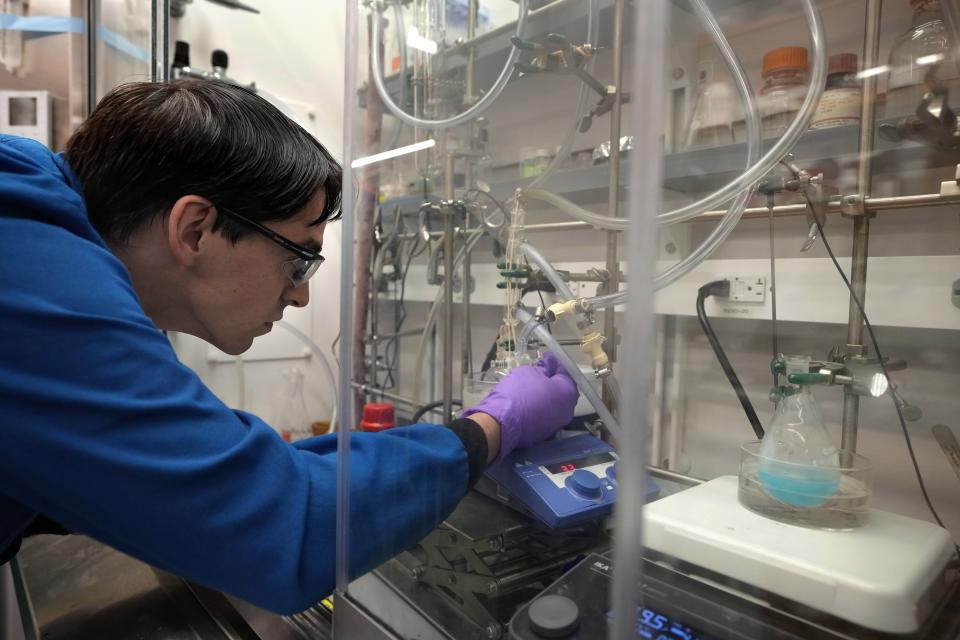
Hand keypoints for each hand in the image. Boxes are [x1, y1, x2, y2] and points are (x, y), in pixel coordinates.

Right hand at [462, 352, 577, 461]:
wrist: (501, 422)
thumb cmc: (518, 392)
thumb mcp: (530, 372)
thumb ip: (544, 367)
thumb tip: (549, 364)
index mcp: (568, 393)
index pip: (567, 373)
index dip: (556, 364)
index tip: (546, 358)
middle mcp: (568, 410)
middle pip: (563, 391)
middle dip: (553, 381)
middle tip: (539, 372)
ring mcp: (557, 424)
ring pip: (555, 404)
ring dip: (547, 395)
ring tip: (532, 387)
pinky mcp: (544, 434)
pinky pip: (545, 415)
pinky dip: (540, 407)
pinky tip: (528, 402)